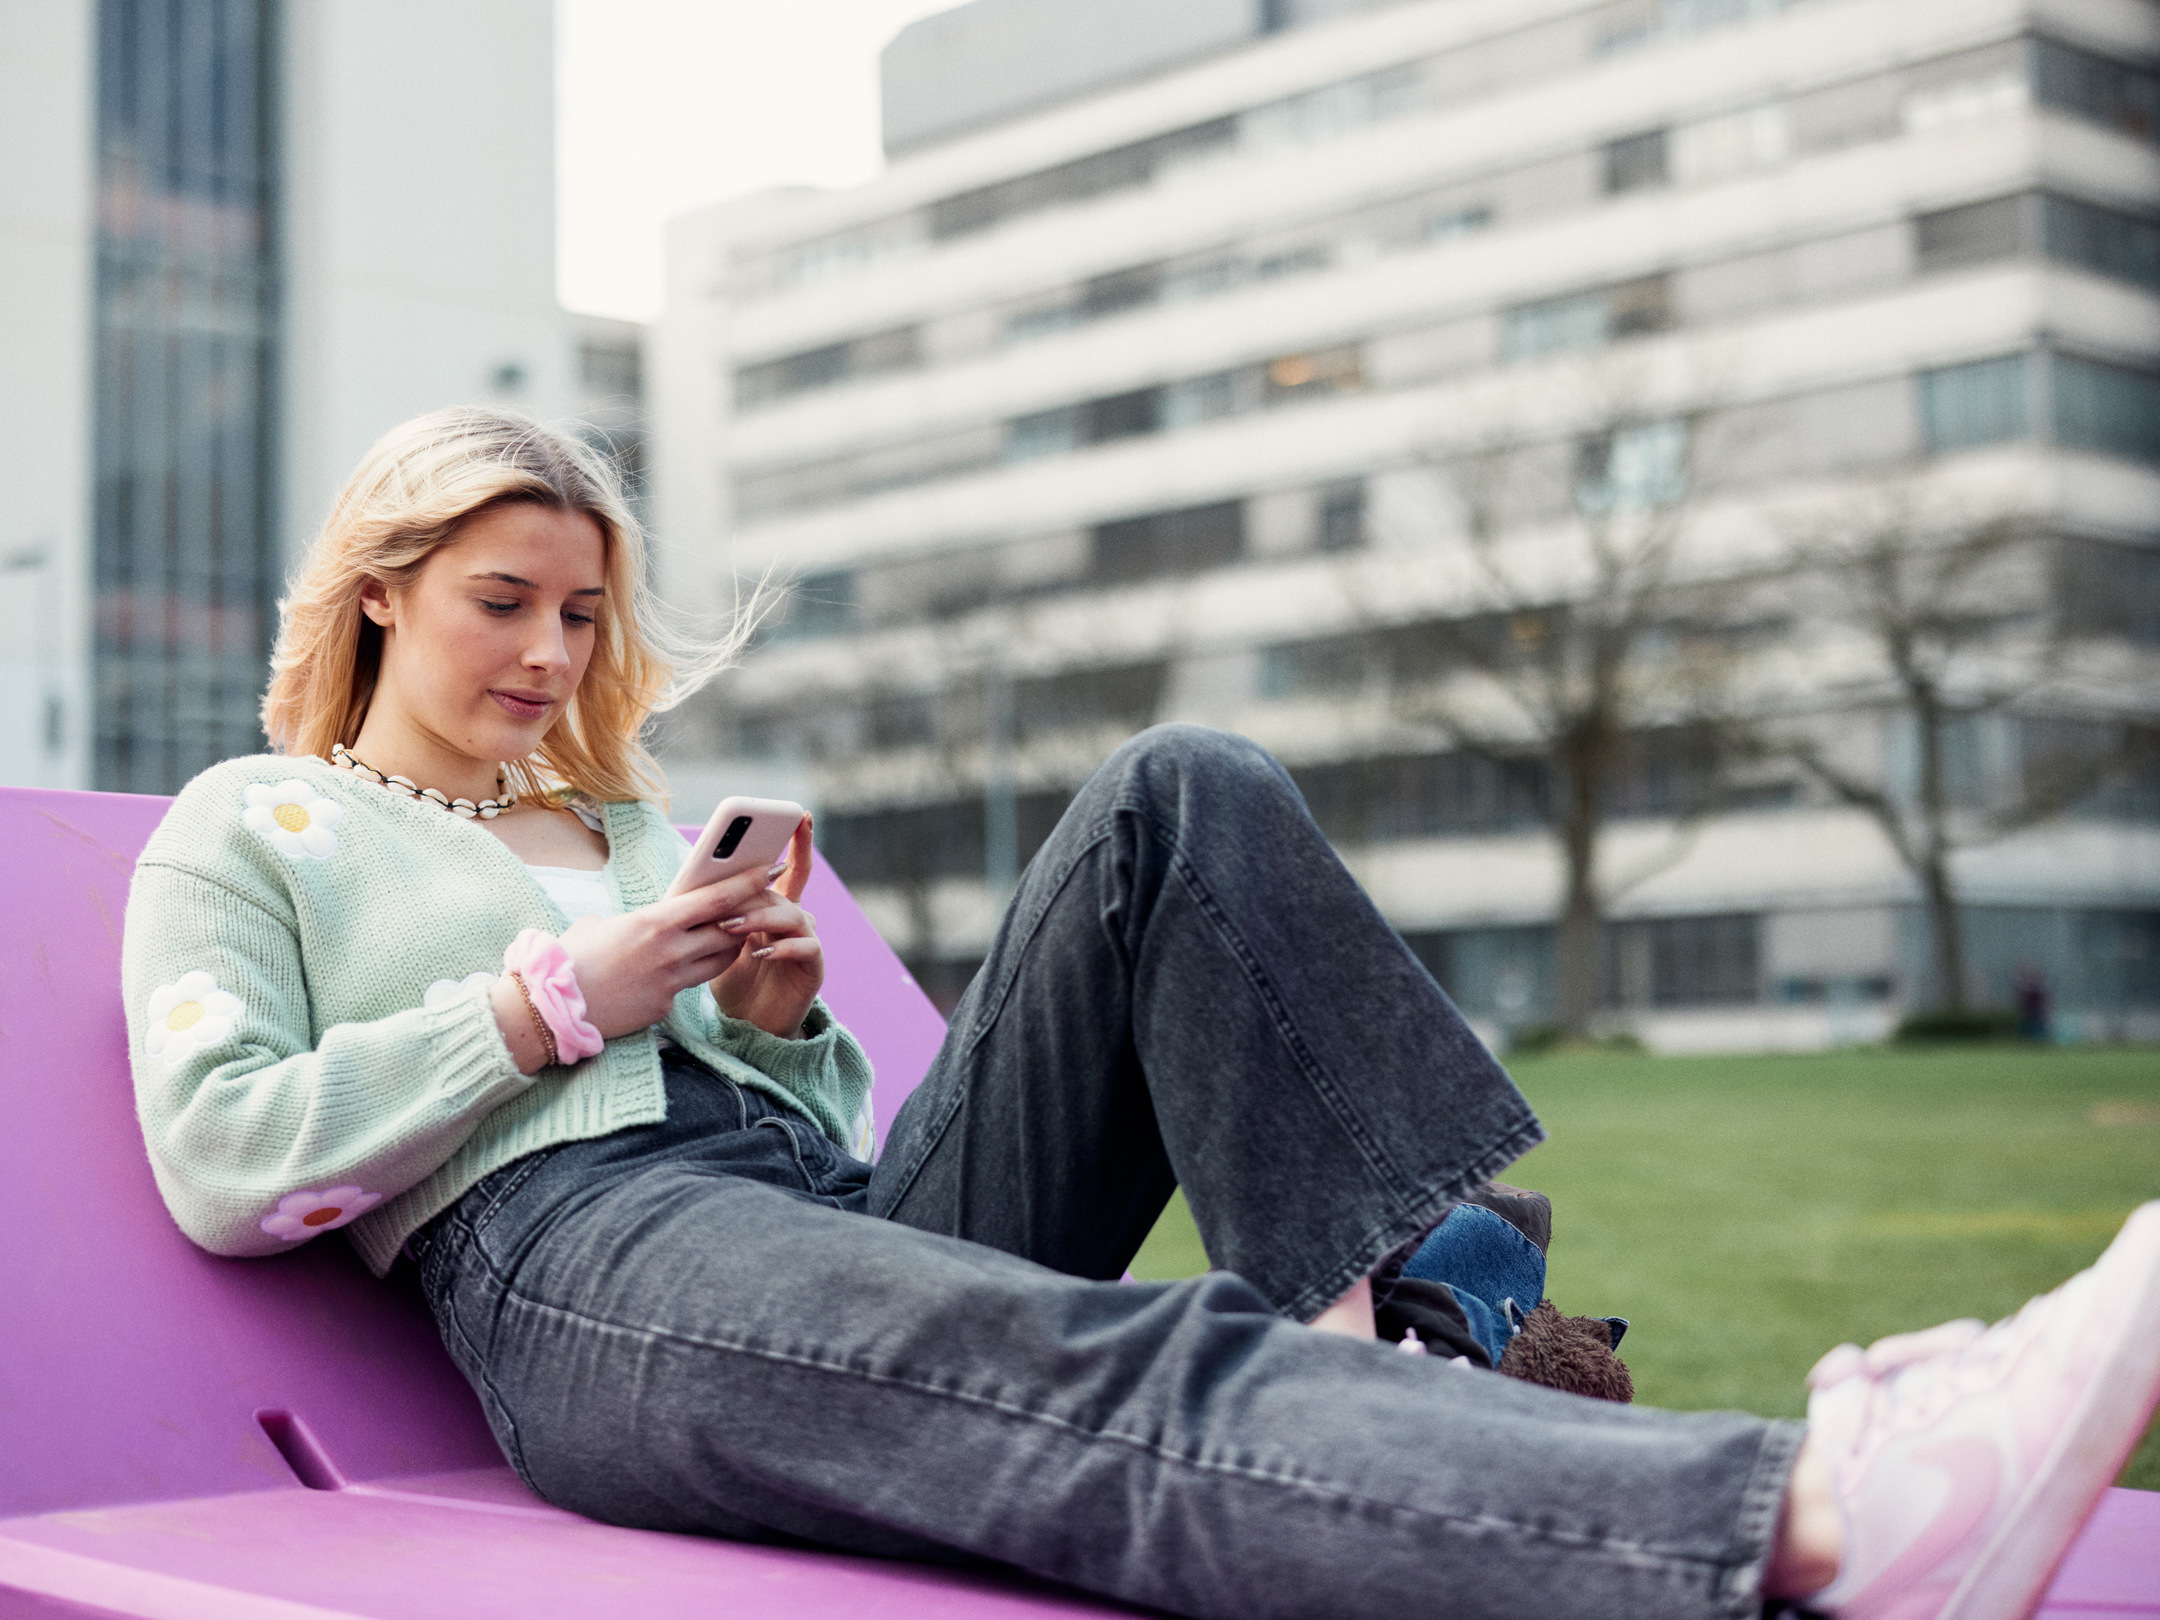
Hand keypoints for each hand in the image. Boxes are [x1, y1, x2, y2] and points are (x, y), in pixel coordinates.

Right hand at [492, 877, 756, 1071]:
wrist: (549, 1008)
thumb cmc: (570, 958)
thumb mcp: (602, 925)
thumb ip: (638, 920)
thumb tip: (648, 921)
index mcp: (655, 922)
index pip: (716, 899)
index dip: (748, 883)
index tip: (771, 868)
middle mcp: (670, 951)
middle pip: (729, 931)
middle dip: (747, 917)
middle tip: (760, 904)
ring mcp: (670, 982)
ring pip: (719, 961)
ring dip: (728, 947)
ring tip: (728, 934)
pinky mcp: (664, 1007)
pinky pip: (689, 987)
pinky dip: (689, 975)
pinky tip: (673, 970)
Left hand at [710, 814, 823, 1038]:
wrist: (748, 1022)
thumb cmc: (732, 977)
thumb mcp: (719, 939)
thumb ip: (718, 911)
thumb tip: (693, 881)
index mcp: (776, 906)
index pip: (790, 867)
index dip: (798, 841)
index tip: (799, 816)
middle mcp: (797, 917)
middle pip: (790, 886)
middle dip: (763, 882)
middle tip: (740, 879)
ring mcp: (808, 940)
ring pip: (793, 914)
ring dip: (760, 917)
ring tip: (731, 927)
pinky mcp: (813, 965)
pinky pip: (804, 946)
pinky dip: (780, 946)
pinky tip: (759, 952)